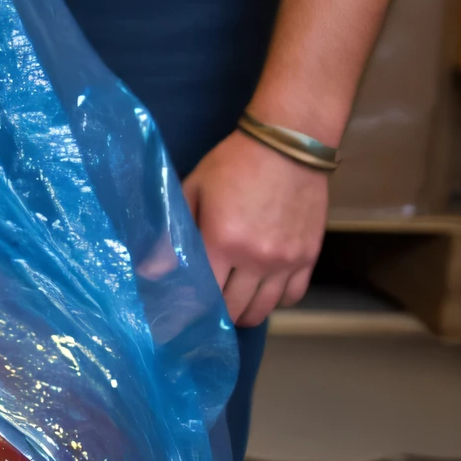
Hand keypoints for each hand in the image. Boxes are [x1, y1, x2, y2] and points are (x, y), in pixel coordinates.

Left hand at [181, 128, 328, 325]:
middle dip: (218, 315)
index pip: (205, 294)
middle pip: (235, 309)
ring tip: (234, 304)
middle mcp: (257, 258)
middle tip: (208, 310)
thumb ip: (173, 234)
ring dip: (246, 312)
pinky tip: (264, 291)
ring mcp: (286, 260)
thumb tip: (150, 271)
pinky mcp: (309, 256)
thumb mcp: (193, 190)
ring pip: (265, 308)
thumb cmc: (234, 164)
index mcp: (222, 242)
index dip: (193, 306)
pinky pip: (294, 295)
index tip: (184, 309)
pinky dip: (277, 300)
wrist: (288, 145)